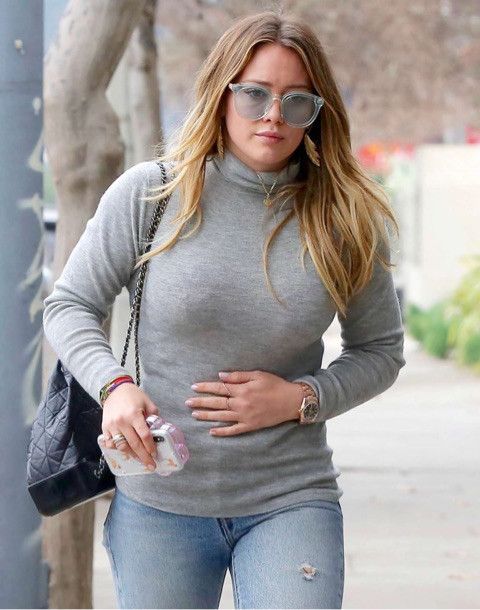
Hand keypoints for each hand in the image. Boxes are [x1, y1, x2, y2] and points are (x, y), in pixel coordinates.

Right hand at [102, 383, 160, 468]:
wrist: (115, 390)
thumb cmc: (134, 395)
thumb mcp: (147, 403)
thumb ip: (153, 416)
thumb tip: (160, 430)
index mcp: (134, 415)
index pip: (144, 435)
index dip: (150, 446)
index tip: (155, 454)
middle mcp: (122, 422)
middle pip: (134, 444)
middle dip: (143, 456)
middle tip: (150, 465)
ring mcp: (112, 426)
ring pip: (122, 446)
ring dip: (132, 455)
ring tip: (140, 460)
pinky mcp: (105, 428)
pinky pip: (111, 443)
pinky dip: (118, 449)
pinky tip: (126, 453)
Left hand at [185, 370, 302, 436]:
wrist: (291, 401)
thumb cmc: (275, 385)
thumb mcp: (257, 375)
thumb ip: (238, 376)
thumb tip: (220, 376)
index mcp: (242, 390)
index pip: (219, 388)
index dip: (205, 387)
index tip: (193, 387)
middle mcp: (241, 404)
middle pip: (217, 403)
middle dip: (201, 402)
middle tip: (187, 402)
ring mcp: (245, 417)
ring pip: (221, 417)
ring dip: (207, 416)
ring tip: (194, 415)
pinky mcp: (250, 426)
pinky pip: (233, 430)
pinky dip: (222, 432)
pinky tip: (212, 432)